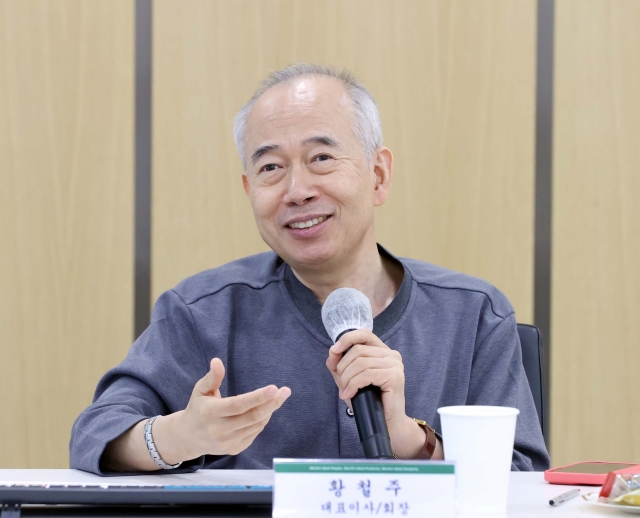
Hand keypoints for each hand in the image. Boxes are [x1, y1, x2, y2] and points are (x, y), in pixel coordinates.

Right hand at [162, 358, 290, 460]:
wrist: (188, 437)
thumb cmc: (198, 409)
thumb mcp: (200, 390)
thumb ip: (212, 377)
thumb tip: (217, 361)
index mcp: (210, 413)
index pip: (238, 405)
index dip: (257, 397)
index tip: (274, 388)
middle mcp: (219, 430)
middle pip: (253, 416)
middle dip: (272, 403)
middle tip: (285, 391)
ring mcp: (228, 442)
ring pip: (257, 425)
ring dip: (269, 410)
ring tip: (276, 398)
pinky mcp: (235, 449)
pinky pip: (254, 432)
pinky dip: (262, 420)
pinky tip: (264, 410)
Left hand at [326, 329, 441, 459]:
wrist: (387, 423)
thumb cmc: (369, 400)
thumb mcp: (349, 378)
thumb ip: (339, 364)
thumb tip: (332, 351)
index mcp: (382, 351)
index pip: (364, 333)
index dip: (347, 339)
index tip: (334, 351)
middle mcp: (391, 354)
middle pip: (358, 350)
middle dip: (343, 368)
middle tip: (342, 385)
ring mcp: (395, 364)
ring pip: (360, 363)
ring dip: (347, 379)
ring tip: (345, 391)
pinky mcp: (395, 376)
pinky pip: (366, 375)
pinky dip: (353, 385)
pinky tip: (349, 394)